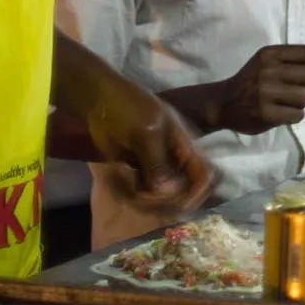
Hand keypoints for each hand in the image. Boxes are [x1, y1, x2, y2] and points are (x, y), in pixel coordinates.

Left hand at [86, 76, 213, 210]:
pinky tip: (122, 183)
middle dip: (167, 200)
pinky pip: (142, 191)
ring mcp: (156, 167)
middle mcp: (175, 160)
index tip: (179, 203)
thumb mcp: (146, 133)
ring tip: (131, 189)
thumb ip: (158, 163)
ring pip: (162, 195)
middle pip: (184, 191)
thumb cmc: (128, 108)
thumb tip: (166, 194)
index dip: (199, 192)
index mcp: (185, 147)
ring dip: (148, 199)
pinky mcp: (137, 171)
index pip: (205, 175)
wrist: (99, 100)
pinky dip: (134, 193)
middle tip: (145, 195)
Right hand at [212, 44, 304, 134]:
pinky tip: (285, 112)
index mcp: (271, 53)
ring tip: (295, 100)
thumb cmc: (254, 79)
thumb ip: (303, 55)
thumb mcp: (274, 61)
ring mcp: (265, 92)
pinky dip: (297, 115)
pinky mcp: (264, 113)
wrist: (223, 102)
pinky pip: (298, 114)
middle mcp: (267, 70)